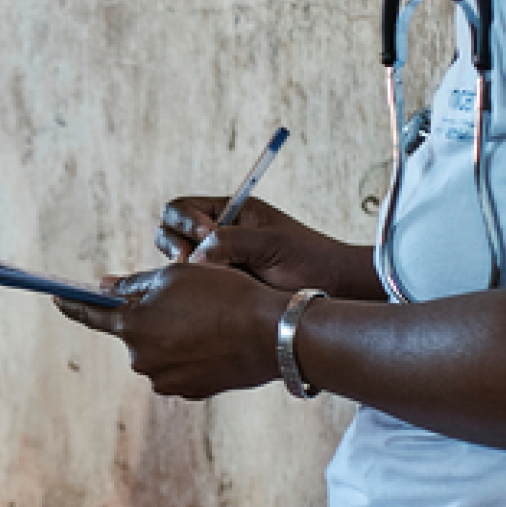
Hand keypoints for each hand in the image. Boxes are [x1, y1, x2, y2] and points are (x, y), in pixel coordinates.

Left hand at [58, 262, 289, 398]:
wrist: (272, 334)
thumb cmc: (224, 295)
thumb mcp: (177, 275)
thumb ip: (135, 285)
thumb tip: (106, 288)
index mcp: (133, 327)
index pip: (92, 315)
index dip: (73, 304)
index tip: (57, 298)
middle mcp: (142, 360)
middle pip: (136, 332)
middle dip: (151, 316)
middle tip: (186, 299)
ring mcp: (166, 381)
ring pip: (161, 349)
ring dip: (175, 335)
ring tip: (209, 319)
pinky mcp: (191, 392)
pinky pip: (182, 366)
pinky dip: (193, 352)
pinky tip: (217, 339)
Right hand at [156, 196, 376, 298]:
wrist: (334, 288)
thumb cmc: (310, 260)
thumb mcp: (271, 244)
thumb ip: (230, 242)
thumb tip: (193, 258)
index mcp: (230, 212)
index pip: (184, 208)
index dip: (185, 222)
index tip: (205, 237)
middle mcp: (218, 234)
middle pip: (171, 231)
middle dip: (174, 244)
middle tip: (189, 263)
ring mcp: (217, 262)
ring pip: (177, 261)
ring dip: (180, 268)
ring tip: (199, 281)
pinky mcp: (220, 288)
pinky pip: (191, 285)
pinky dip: (189, 288)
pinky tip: (203, 298)